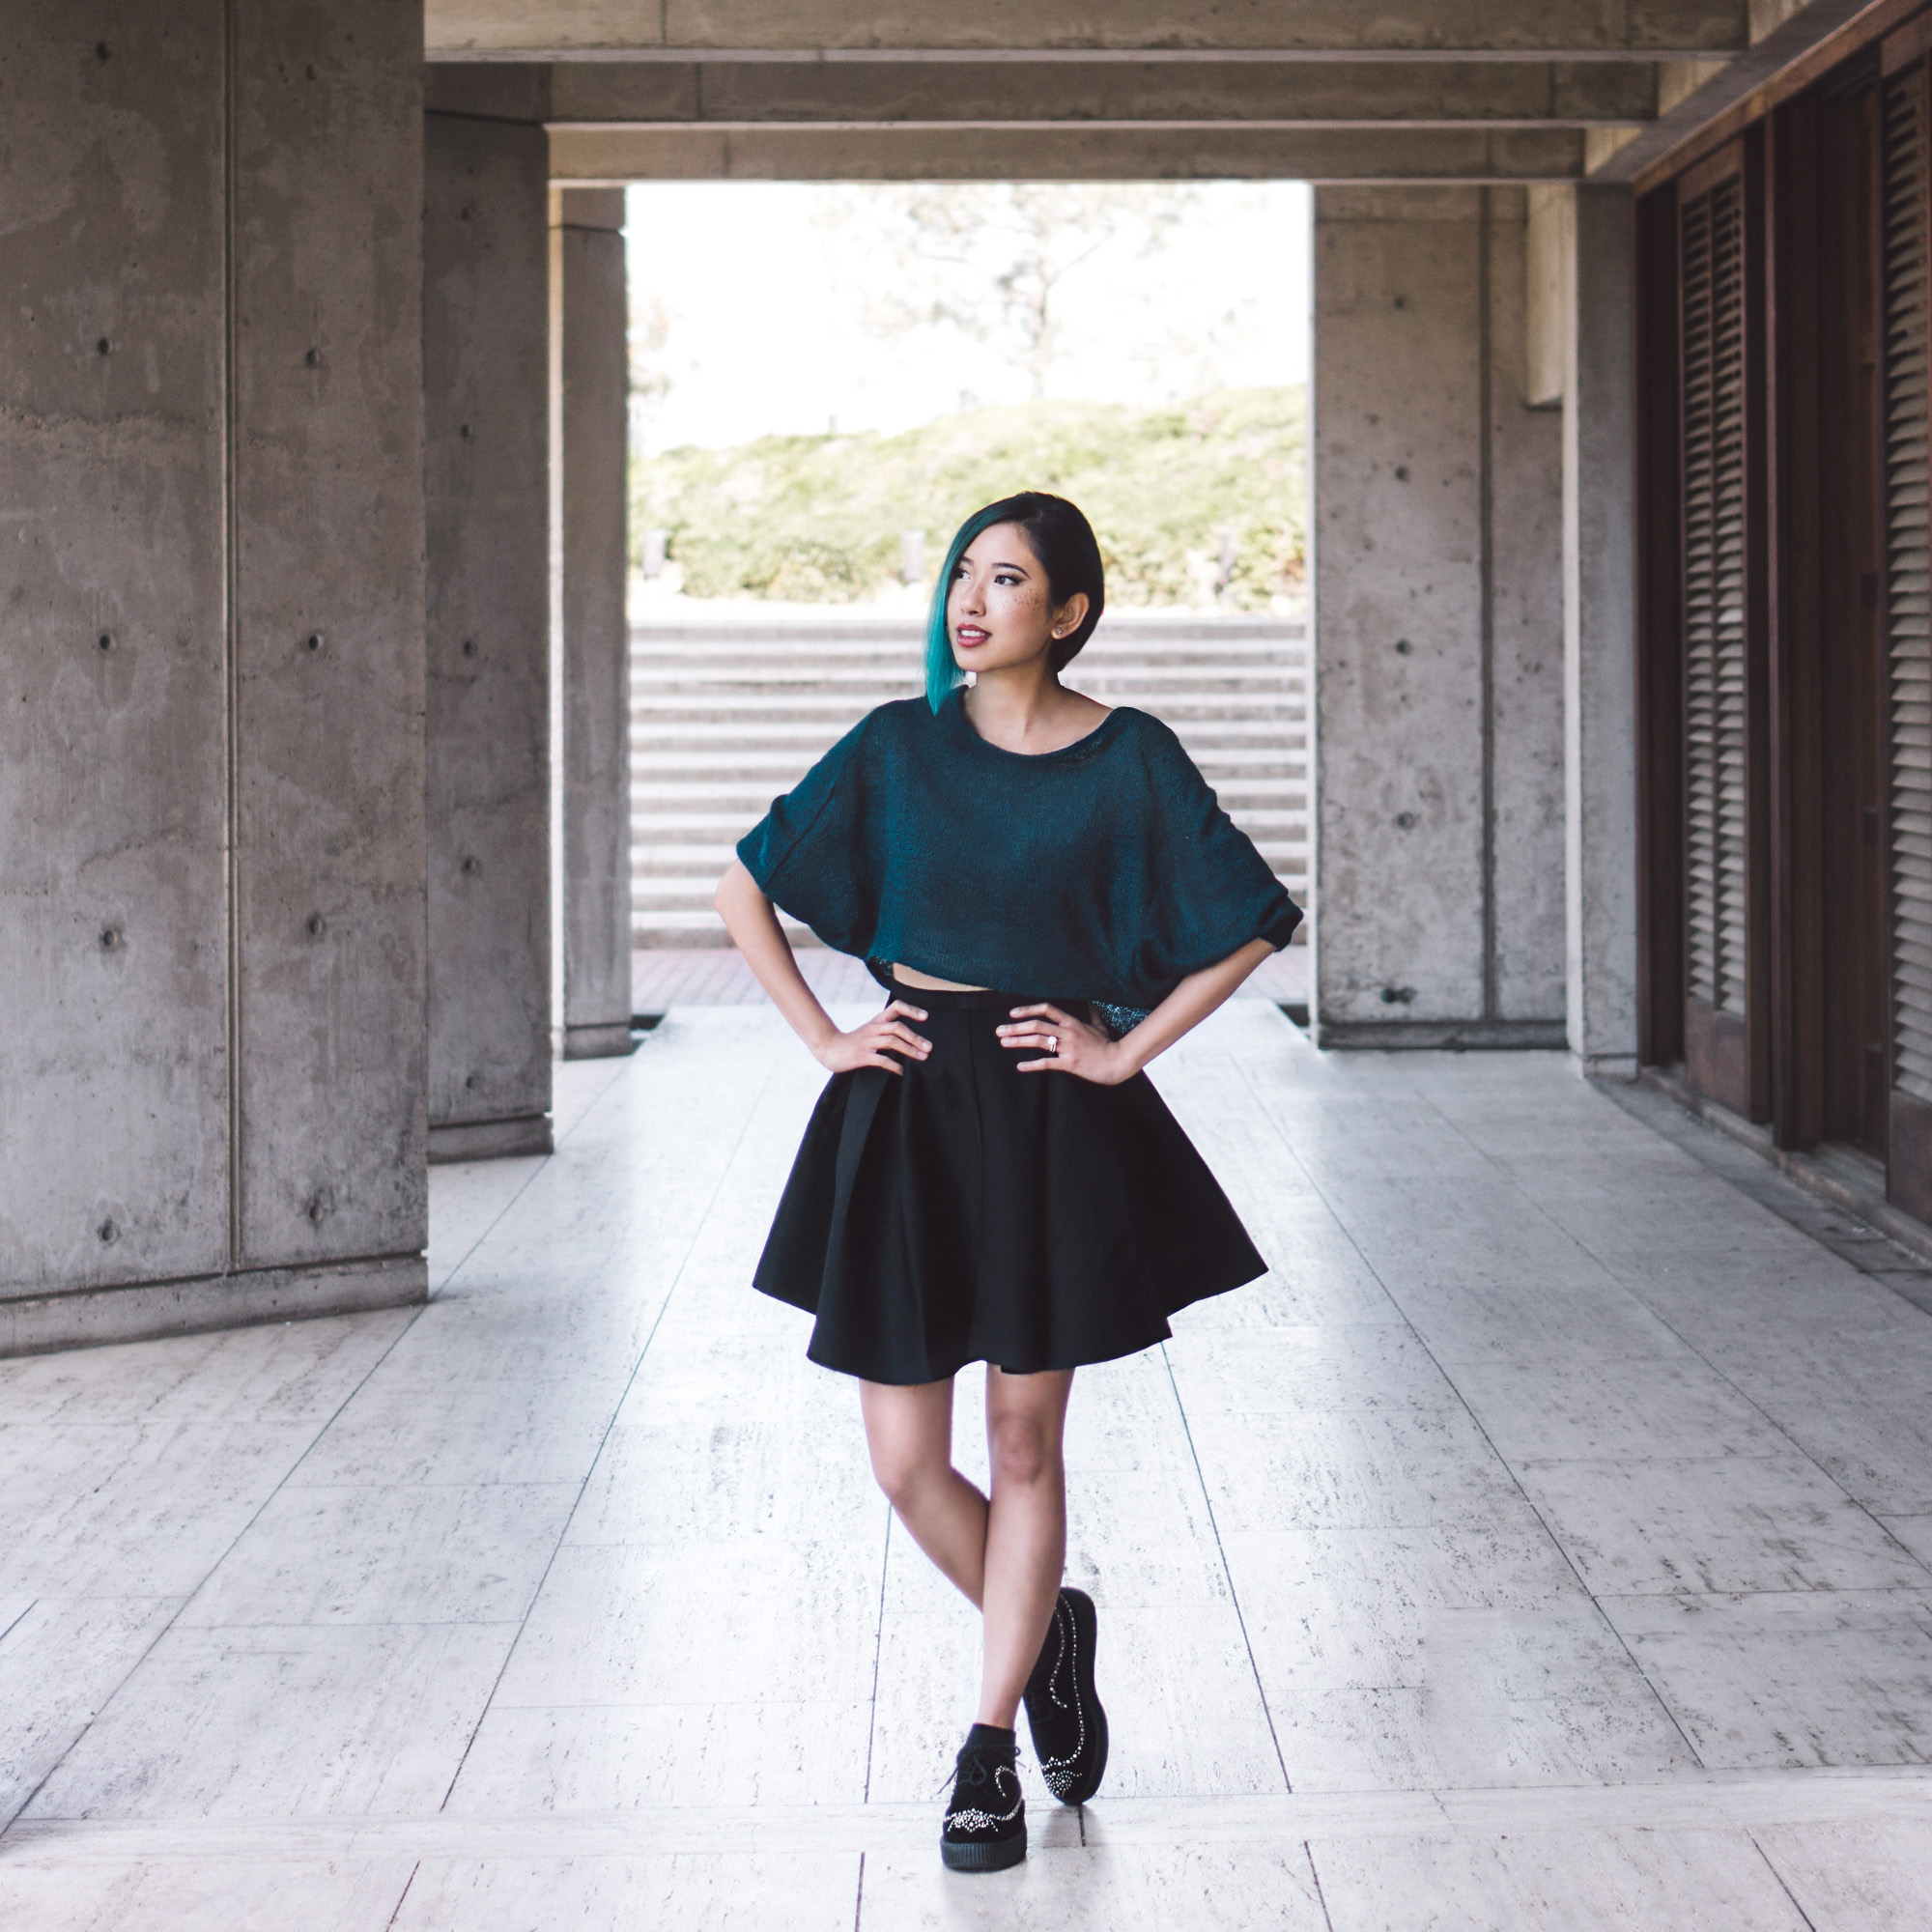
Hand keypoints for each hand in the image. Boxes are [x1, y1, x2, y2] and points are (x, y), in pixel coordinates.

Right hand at [814, 999, 930, 1075]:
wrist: (830, 1049)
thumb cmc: (855, 1041)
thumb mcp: (871, 1029)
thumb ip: (888, 1029)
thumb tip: (913, 1036)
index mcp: (877, 1020)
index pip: (896, 1007)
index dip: (911, 1010)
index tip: (926, 1017)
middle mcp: (873, 1028)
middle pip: (897, 1027)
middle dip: (915, 1037)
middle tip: (929, 1047)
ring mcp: (867, 1042)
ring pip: (892, 1041)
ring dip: (909, 1049)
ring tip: (922, 1058)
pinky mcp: (862, 1056)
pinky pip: (882, 1060)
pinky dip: (894, 1066)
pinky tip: (902, 1071)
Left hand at [997, 1003, 1132, 1083]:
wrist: (1117, 1061)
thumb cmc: (1108, 1045)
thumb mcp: (1099, 1026)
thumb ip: (1091, 1015)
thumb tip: (1090, 1004)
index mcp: (1071, 1022)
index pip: (1047, 1009)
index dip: (1028, 1010)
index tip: (1012, 1013)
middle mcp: (1067, 1032)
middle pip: (1036, 1025)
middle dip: (1015, 1027)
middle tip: (999, 1030)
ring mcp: (1068, 1047)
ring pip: (1039, 1041)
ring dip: (1019, 1041)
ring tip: (1003, 1042)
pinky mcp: (1070, 1063)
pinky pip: (1047, 1063)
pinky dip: (1032, 1065)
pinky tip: (1020, 1066)